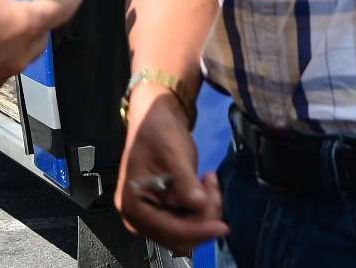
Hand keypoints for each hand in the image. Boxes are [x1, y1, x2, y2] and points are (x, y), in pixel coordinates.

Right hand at [117, 86, 227, 252]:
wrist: (156, 118)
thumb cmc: (158, 132)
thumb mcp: (171, 153)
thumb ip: (184, 182)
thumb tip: (200, 205)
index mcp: (133, 204)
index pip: (168, 230)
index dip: (197, 230)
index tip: (222, 226)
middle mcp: (139, 217)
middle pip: (179, 236)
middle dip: (203, 219)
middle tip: (214, 188)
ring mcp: (153, 216)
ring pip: (188, 232)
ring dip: (206, 213)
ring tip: (209, 181)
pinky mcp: (166, 212)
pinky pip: (190, 222)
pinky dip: (203, 209)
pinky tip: (206, 184)